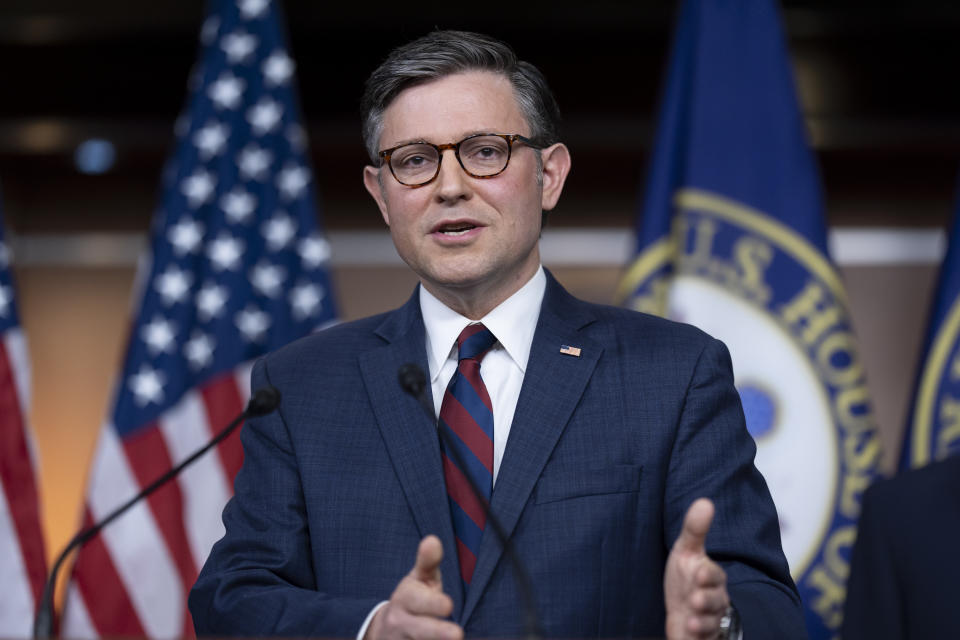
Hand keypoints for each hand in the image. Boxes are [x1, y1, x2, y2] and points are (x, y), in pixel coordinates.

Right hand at [365, 535, 463, 639]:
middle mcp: (402, 624)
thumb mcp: (418, 580)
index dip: (431, 603)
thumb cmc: (413, 599)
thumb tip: (432, 540)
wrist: (388, 630)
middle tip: (457, 634)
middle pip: (419, 631)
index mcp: (405, 600)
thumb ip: (427, 562)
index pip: (417, 601)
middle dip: (437, 633)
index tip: (448, 605)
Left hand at [664, 499, 730, 639]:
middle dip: (706, 600)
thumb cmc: (686, 577)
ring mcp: (707, 620)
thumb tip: (704, 501)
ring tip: (691, 621)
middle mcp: (713, 599)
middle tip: (695, 599)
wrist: (683, 608)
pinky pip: (704, 639)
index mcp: (711, 577)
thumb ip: (695, 529)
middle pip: (715, 601)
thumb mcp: (686, 551)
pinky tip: (689, 633)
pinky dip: (698, 637)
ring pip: (711, 623)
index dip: (708, 574)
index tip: (698, 571)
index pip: (715, 575)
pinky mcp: (700, 637)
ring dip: (702, 622)